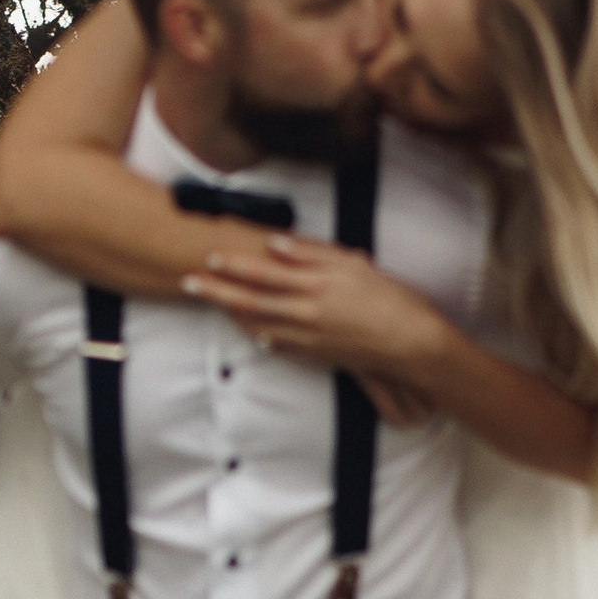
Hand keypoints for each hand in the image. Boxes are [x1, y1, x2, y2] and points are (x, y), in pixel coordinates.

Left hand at [183, 236, 454, 392]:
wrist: (411, 344)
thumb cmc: (390, 298)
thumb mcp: (354, 266)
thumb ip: (313, 254)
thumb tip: (275, 243)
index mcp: (314, 286)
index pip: (263, 272)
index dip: (233, 264)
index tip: (209, 256)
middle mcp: (304, 313)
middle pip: (250, 300)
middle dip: (216, 291)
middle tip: (186, 282)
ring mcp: (307, 337)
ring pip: (258, 325)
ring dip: (231, 313)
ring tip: (210, 301)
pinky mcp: (315, 355)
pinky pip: (277, 344)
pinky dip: (258, 334)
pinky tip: (249, 328)